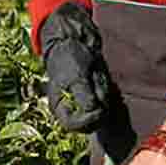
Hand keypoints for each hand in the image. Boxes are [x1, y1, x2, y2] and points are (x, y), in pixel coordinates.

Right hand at [40, 1, 111, 131]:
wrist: (75, 38)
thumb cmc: (69, 56)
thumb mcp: (75, 76)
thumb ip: (83, 95)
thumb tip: (93, 110)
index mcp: (61, 106)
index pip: (74, 125)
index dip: (87, 121)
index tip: (98, 109)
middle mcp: (72, 106)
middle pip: (89, 121)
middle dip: (98, 107)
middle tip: (99, 89)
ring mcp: (85, 99)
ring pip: (100, 109)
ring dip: (102, 95)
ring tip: (96, 76)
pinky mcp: (95, 91)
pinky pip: (104, 97)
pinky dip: (105, 89)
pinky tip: (99, 74)